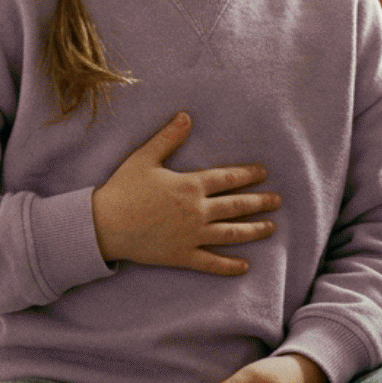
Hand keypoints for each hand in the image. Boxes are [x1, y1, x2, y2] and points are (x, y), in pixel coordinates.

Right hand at [92, 112, 279, 274]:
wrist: (104, 225)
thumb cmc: (123, 188)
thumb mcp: (145, 157)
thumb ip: (168, 137)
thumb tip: (187, 116)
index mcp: (190, 185)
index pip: (227, 179)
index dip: (247, 175)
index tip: (263, 174)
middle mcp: (197, 211)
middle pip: (236, 206)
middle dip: (259, 202)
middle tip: (277, 200)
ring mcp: (191, 236)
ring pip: (231, 234)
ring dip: (253, 230)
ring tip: (271, 227)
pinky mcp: (182, 256)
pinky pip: (211, 263)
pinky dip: (229, 266)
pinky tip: (245, 266)